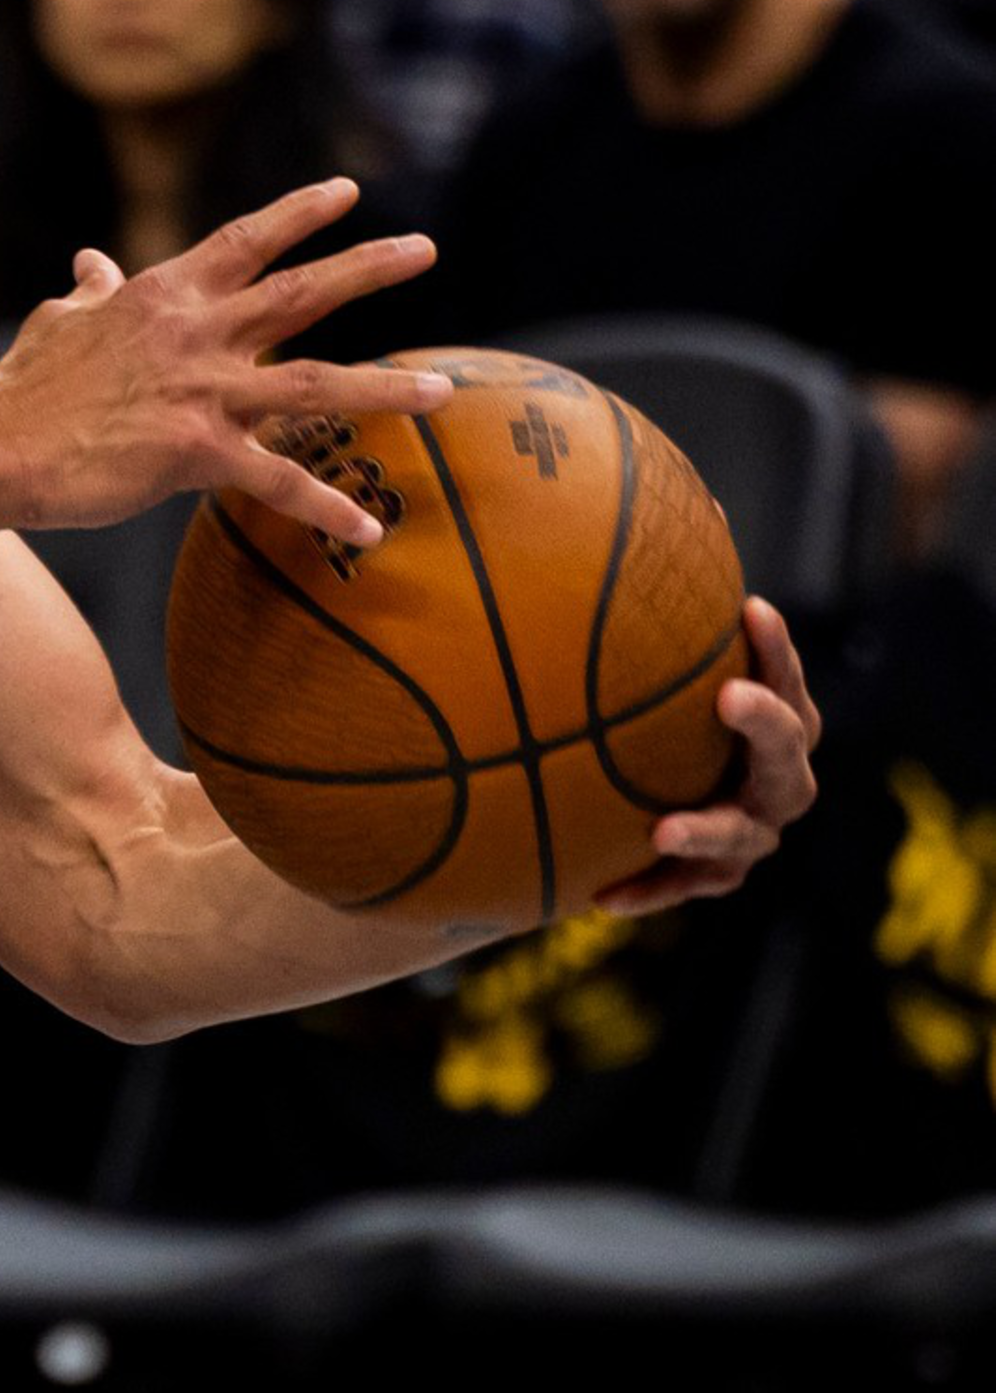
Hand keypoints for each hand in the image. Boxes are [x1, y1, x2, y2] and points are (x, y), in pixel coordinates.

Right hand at [0, 178, 450, 551]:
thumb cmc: (20, 389)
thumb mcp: (57, 322)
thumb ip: (89, 292)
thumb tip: (91, 262)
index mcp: (162, 297)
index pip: (245, 240)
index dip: (299, 214)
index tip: (349, 193)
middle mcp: (195, 334)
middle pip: (299, 292)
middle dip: (368, 267)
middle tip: (425, 250)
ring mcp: (202, 393)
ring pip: (314, 384)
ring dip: (384, 388)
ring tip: (441, 390)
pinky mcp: (198, 454)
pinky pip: (278, 483)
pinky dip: (327, 509)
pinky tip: (369, 532)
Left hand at [594, 597, 821, 914]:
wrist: (620, 803)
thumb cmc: (648, 715)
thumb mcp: (642, 662)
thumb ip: (654, 599)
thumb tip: (645, 495)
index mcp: (767, 721)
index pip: (786, 680)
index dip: (777, 649)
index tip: (749, 606)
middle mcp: (770, 780)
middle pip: (790, 759)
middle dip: (765, 726)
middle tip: (727, 696)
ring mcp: (744, 834)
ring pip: (747, 838)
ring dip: (710, 831)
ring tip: (666, 826)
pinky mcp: (703, 878)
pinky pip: (683, 891)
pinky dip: (648, 890)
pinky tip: (601, 897)